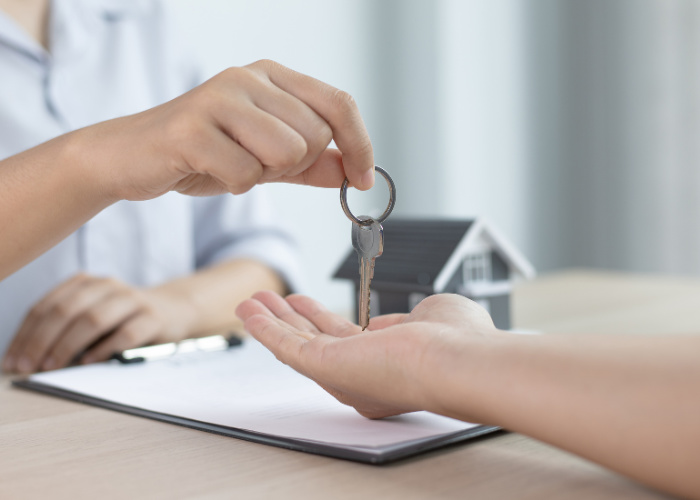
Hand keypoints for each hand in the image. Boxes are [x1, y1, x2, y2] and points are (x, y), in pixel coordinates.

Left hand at [2, 273, 198, 373]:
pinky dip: (104, 349)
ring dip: (68, 346)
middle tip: (29, 367)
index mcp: (86, 283)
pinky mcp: (153, 318)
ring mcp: (132, 300)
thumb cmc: (124, 318)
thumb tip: (30, 358)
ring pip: (94, 319)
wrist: (173, 310)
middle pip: (67, 310)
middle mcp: (107, 286)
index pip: (46, 306)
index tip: (13, 361)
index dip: (25, 335)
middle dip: (42, 341)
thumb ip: (66, 328)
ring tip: (53, 367)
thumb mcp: (93, 314)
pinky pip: (126, 333)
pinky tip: (89, 362)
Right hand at [85, 59, 374, 200]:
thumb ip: (310, 164)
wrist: (132, 157)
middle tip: (257, 163)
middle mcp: (248, 78)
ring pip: (287, 153)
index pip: (338, 103)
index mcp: (270, 76)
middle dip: (294, 166)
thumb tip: (353, 173)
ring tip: (232, 164)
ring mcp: (219, 99)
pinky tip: (209, 170)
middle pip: (314, 136)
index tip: (363, 179)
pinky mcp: (192, 129)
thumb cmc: (202, 153)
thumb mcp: (265, 158)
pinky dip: (234, 184)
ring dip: (263, 174)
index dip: (359, 144)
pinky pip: (247, 174)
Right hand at [236, 291, 499, 418]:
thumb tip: (383, 323)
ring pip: (296, 345)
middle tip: (268, 302)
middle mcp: (359, 375)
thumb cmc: (460, 342)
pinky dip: (265, 328)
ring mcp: (342, 374)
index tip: (304, 306)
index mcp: (384, 364)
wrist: (461, 361)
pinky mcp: (327, 368)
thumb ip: (402, 318)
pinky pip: (287, 347)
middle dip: (289, 320)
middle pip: (313, 342)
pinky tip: (250, 312)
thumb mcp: (431, 314)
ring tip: (250, 303)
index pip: (343, 341)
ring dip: (270, 322)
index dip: (319, 321)